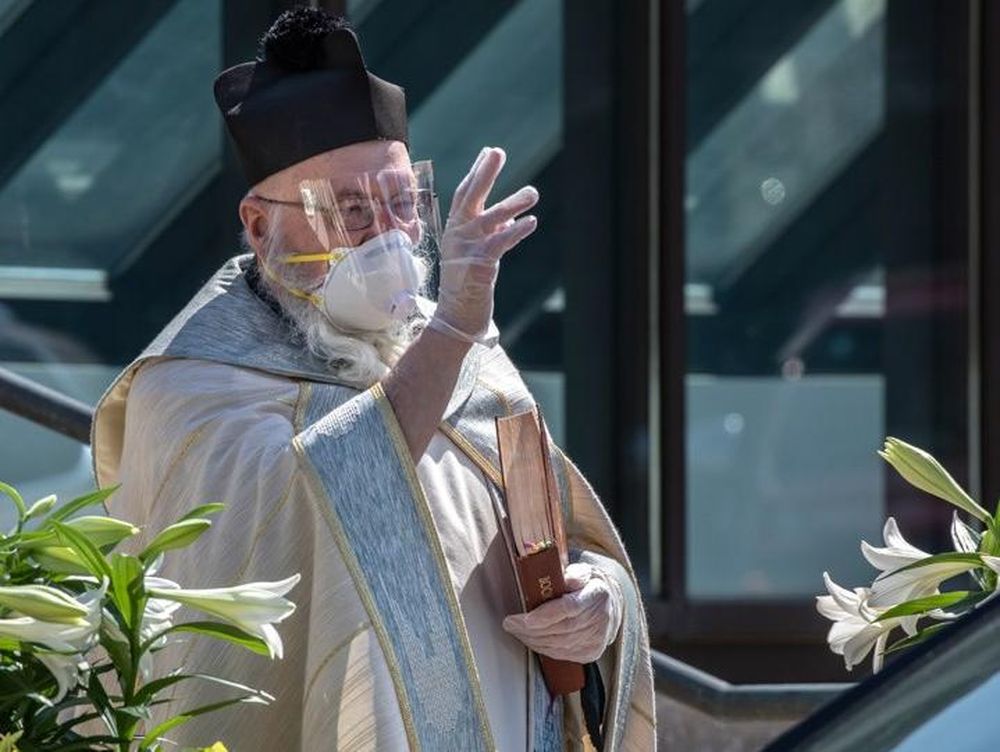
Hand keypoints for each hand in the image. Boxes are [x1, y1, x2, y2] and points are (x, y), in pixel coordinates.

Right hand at [427, 146, 538, 343]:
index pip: (464, 195)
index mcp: (454, 230)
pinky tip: (531, 222)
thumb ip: (489, 234)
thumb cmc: (466, 287)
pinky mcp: (478, 266)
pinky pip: (499, 243)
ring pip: (491, 219)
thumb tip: (509, 218)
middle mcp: (457, 236)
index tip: (488, 152)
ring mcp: (466, 250)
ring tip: (533, 192)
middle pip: (469, 197)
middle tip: (497, 151)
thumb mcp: (474, 254)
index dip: (476, 172)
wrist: (455, 318)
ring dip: (513, 203)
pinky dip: (516, 231)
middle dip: (484, 173)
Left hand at [501, 562, 622, 663]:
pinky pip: (561, 654)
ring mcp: (596, 639)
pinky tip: (531, 640)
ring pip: (559, 645)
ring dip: (533, 640)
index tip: (525, 619)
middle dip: (531, 629)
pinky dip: (542, 648)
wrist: (611, 606)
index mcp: (596, 595)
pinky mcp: (591, 653)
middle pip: (561, 630)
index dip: (546, 615)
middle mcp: (600, 620)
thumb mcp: (584, 571)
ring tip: (516, 631)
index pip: (570, 608)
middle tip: (510, 623)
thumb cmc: (590, 586)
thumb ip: (574, 573)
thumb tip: (565, 578)